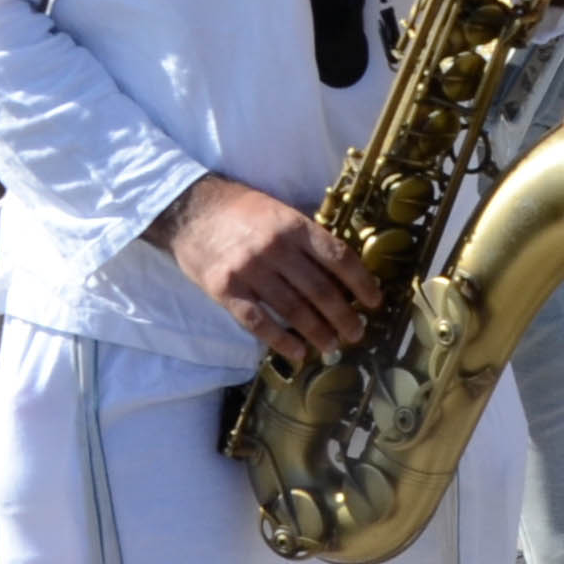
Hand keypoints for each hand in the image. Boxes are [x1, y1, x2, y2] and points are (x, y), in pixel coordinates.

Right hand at [160, 173, 378, 357]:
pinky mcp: (226, 290)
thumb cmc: (239, 210)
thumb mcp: (278, 211)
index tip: (374, 301)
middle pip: (320, 289)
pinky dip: (281, 341)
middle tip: (357, 333)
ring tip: (333, 346)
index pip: (338, 257)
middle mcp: (275, 248)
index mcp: (293, 225)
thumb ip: (305, 237)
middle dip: (344, 316)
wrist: (188, 210)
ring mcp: (250, 271)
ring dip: (318, 332)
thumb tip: (340, 269)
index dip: (361, 283)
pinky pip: (259, 323)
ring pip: (294, 310)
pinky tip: (297, 353)